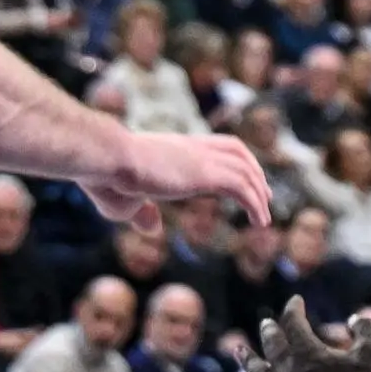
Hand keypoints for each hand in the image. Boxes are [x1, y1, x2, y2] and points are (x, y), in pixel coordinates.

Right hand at [85, 125, 270, 226]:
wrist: (106, 157)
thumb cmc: (105, 177)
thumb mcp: (123, 202)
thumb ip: (140, 213)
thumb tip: (152, 226)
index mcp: (172, 149)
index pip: (211, 146)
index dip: (229, 162)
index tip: (239, 181)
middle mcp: (190, 148)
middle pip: (235, 150)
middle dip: (253, 171)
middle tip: (265, 196)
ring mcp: (198, 158)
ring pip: (243, 168)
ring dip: (258, 191)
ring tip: (264, 218)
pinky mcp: (203, 173)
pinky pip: (241, 185)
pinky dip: (255, 201)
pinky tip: (259, 220)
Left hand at [240, 298, 370, 371]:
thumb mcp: (370, 354)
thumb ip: (364, 331)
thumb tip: (354, 319)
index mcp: (306, 353)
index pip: (294, 323)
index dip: (294, 310)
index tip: (296, 300)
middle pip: (273, 348)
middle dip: (270, 333)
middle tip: (266, 323)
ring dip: (249, 363)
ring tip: (238, 351)